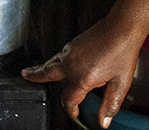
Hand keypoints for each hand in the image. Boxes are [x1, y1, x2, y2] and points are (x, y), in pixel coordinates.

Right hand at [21, 16, 145, 127]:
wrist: (122, 27)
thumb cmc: (123, 51)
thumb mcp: (120, 83)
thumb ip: (110, 104)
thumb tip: (104, 121)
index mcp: (82, 78)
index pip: (69, 100)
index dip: (71, 110)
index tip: (75, 113)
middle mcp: (72, 65)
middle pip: (47, 75)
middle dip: (35, 78)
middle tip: (26, 77)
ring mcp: (71, 52)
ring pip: (51, 63)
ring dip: (42, 68)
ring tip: (33, 71)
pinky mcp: (73, 43)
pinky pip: (58, 55)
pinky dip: (52, 60)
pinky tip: (57, 61)